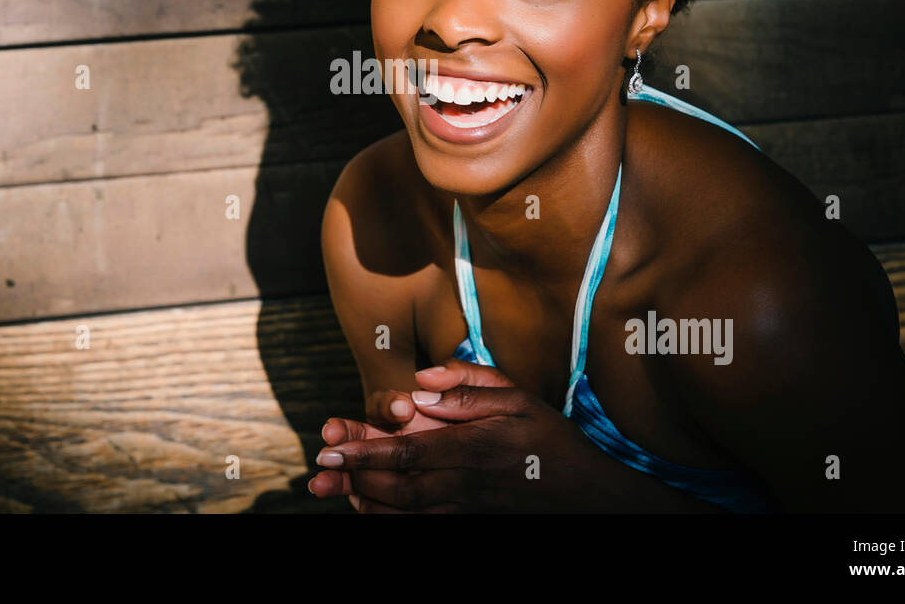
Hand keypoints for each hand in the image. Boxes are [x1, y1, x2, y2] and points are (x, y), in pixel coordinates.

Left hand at [312, 359, 606, 511]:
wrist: (586, 494)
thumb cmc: (550, 439)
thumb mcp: (518, 397)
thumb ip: (470, 384)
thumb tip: (423, 381)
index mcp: (473, 448)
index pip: (409, 453)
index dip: (367, 452)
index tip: (333, 444)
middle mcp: (464, 483)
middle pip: (397, 488)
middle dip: (353, 478)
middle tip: (318, 467)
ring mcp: (465, 507)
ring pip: (404, 512)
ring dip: (364, 500)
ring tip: (331, 485)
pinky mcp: (468, 519)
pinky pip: (420, 523)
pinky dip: (388, 517)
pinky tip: (366, 504)